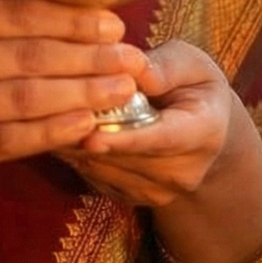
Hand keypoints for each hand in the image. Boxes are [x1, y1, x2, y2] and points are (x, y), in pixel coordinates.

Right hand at [0, 0, 149, 206]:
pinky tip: (86, 126)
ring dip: (81, 94)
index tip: (113, 23)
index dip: (69, 19)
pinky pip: (8, 140)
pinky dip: (51, 132)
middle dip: (88, 57)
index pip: (12, 14)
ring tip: (121, 90)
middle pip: (26, 55)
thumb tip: (54, 14)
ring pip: (24, 97)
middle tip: (133, 58)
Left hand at [59, 40, 236, 210]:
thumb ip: (165, 66)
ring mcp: (159, 191)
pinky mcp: (135, 198)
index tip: (90, 136)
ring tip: (57, 114)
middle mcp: (184, 172)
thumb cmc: (194, 86)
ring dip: (77, 145)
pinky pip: (96, 178)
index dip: (124, 139)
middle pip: (125, 157)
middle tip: (57, 105)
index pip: (160, 140)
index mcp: (204, 132)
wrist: (204, 131)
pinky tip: (66, 130)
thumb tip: (135, 74)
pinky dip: (77, 155)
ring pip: (105, 169)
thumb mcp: (191, 63)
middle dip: (88, 134)